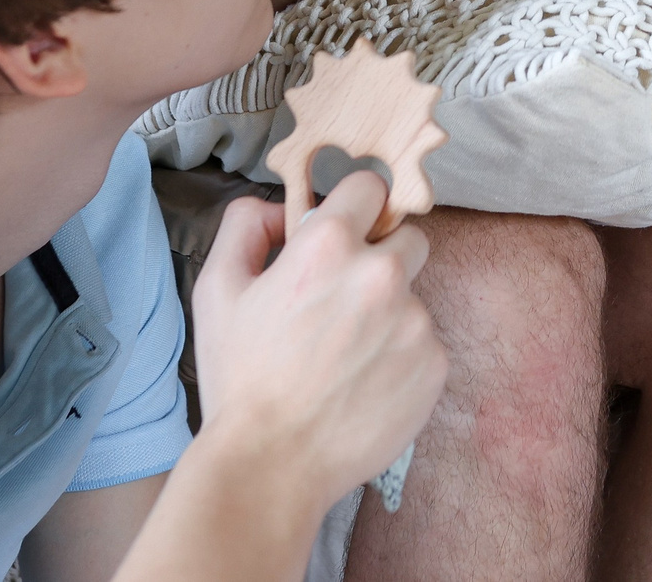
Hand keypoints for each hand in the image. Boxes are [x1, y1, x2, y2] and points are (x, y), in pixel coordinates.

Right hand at [189, 177, 448, 514]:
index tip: (346, 231)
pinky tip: (362, 386)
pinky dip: (400, 359)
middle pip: (407, 239)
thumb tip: (280, 209)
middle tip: (343, 303)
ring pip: (413, 298)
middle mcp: (381, 274)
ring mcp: (415, 320)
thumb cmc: (239, 378)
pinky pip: (424, 345)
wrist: (270, 465)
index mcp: (329, 245)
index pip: (371, 187)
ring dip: (389, 315)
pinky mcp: (434, 365)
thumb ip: (245, 227)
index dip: (355, 207)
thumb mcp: (217, 290)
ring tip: (345, 358)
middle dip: (380, 260)